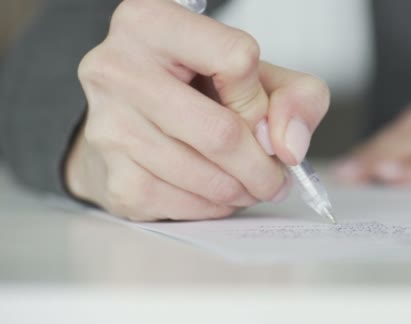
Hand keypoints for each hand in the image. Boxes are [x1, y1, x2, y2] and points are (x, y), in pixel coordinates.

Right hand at [65, 0, 329, 220]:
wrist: (137, 120)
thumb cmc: (198, 89)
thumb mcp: (258, 74)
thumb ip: (296, 96)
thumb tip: (289, 147)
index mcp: (153, 22)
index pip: (237, 59)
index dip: (261, 100)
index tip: (261, 116)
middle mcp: (117, 68)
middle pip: (219, 132)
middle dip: (261, 168)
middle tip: (275, 180)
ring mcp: (107, 125)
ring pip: (202, 175)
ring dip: (240, 191)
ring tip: (249, 185)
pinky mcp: (110, 175)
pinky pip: (179, 204)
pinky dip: (211, 208)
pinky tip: (215, 194)